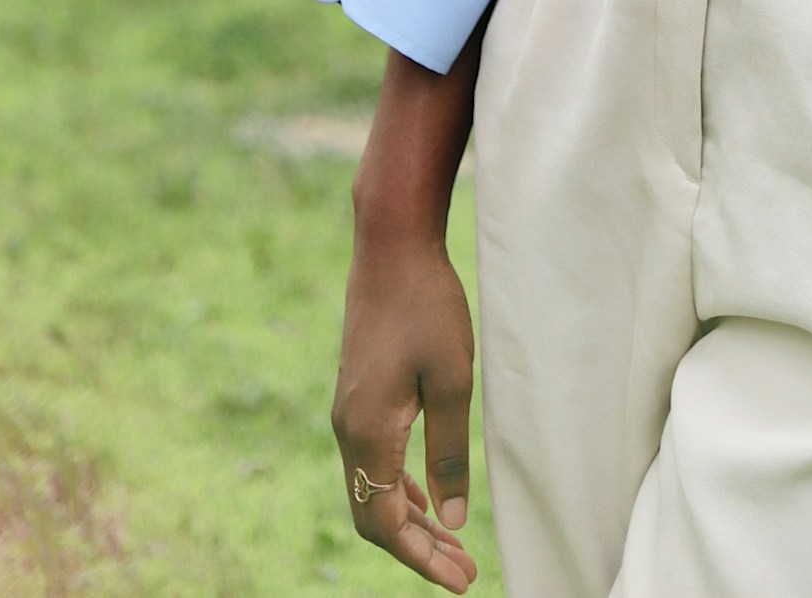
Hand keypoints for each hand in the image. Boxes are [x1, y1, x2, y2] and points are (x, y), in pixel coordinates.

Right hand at [332, 224, 478, 589]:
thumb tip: (452, 517)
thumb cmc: (427, 306)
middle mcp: (349, 430)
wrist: (390, 246)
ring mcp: (349, 411)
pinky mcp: (357, 393)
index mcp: (368, 434)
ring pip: (372, 488)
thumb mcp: (452, 380)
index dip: (421, 557)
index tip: (461, 579)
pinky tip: (425, 493)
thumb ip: (449, 451)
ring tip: (449, 542)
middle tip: (462, 570)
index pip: (386, 522)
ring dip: (409, 519)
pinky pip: (373, 460)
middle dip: (416, 548)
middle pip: (373, 514)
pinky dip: (399, 486)